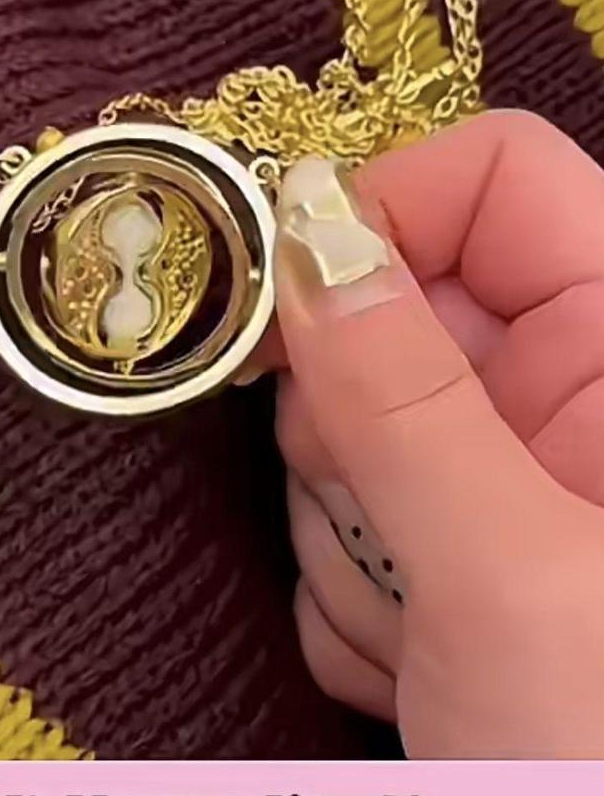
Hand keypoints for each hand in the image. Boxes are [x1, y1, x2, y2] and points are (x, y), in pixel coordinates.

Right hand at [240, 111, 603, 757]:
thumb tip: (304, 234)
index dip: (379, 213)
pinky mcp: (439, 536)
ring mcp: (489, 471)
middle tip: (377, 516)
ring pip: (339, 426)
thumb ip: (400, 396)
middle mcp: (560, 397)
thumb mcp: (512, 578)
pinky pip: (333, 510)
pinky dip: (347, 591)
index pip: (490, 179)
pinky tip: (412, 664)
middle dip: (342, 424)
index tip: (283, 302)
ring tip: (421, 632)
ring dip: (345, 534)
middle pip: (380, 310)